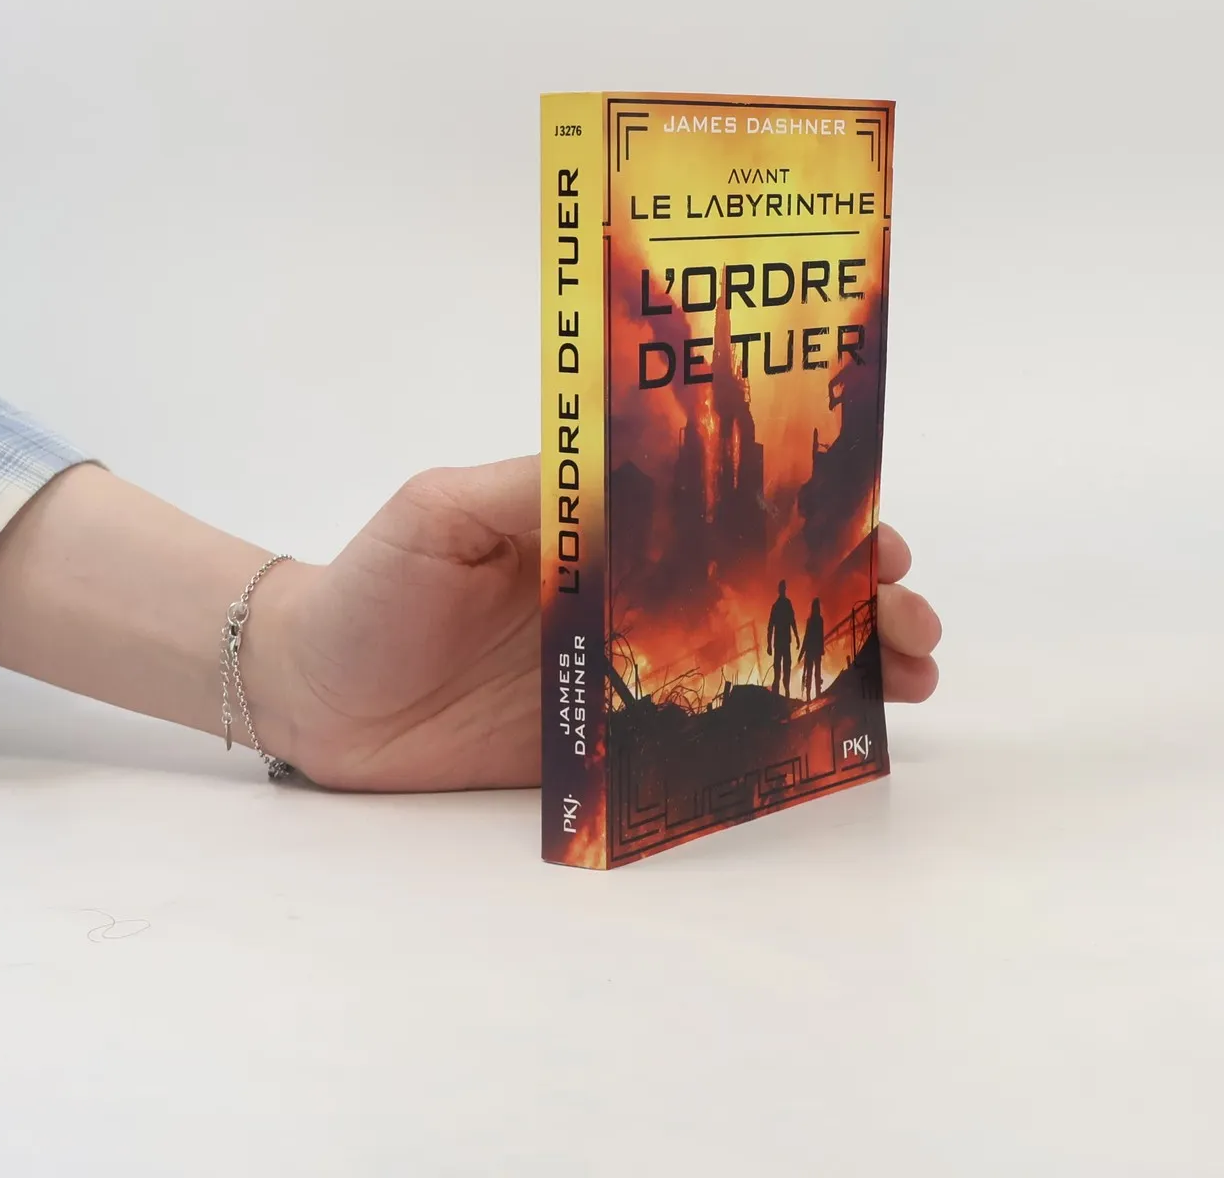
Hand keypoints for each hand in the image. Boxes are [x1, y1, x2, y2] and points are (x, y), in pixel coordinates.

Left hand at [253, 455, 942, 791]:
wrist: (311, 694)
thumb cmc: (373, 582)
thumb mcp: (445, 510)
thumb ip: (534, 492)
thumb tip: (639, 482)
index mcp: (606, 521)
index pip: (728, 508)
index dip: (809, 518)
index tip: (875, 535)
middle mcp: (631, 589)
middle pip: (764, 583)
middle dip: (853, 595)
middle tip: (913, 621)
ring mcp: (624, 667)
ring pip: (752, 657)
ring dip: (839, 662)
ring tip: (909, 678)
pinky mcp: (603, 741)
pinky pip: (699, 741)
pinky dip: (772, 737)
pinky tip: (833, 738)